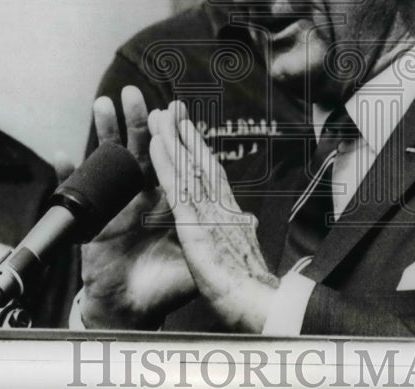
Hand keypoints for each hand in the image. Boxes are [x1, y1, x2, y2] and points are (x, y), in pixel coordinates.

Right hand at [79, 87, 195, 328]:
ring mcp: (114, 204)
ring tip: (103, 104)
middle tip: (135, 93)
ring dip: (104, 132)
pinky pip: (74, 194)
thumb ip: (214, 240)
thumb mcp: (193, 261)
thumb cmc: (164, 285)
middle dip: (137, 120)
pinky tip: (62, 155)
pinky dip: (66, 176)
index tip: (176, 108)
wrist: (132, 310)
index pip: (170, 160)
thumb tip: (248, 220)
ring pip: (107, 160)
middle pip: (138, 149)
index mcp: (166, 200)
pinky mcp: (90, 222)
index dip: (173, 135)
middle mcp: (139, 196)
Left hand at [149, 102, 278, 332]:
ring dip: (173, 139)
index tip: (190, 131)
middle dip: (187, 134)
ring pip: (187, 168)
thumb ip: (240, 238)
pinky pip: (176, 186)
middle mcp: (221, 207)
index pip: (212, 178)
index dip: (200, 152)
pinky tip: (156, 142)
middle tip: (174, 108)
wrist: (259, 308)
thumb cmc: (252, 293)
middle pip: (200, 163)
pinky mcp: (196, 223)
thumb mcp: (244, 258)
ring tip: (160, 113)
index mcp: (230, 217)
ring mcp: (209, 212)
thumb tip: (248, 224)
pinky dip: (166, 162)